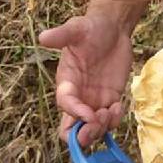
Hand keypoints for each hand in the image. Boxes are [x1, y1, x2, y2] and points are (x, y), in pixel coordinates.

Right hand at [39, 10, 136, 143]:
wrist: (113, 29)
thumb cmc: (91, 28)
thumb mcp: (76, 28)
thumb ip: (61, 35)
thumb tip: (43, 38)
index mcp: (66, 82)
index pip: (65, 104)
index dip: (75, 113)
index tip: (90, 113)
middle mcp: (77, 96)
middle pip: (71, 128)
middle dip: (82, 135)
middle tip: (97, 124)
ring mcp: (93, 101)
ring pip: (91, 130)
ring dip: (101, 129)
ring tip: (112, 110)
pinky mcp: (109, 101)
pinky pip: (109, 122)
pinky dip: (114, 121)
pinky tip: (119, 106)